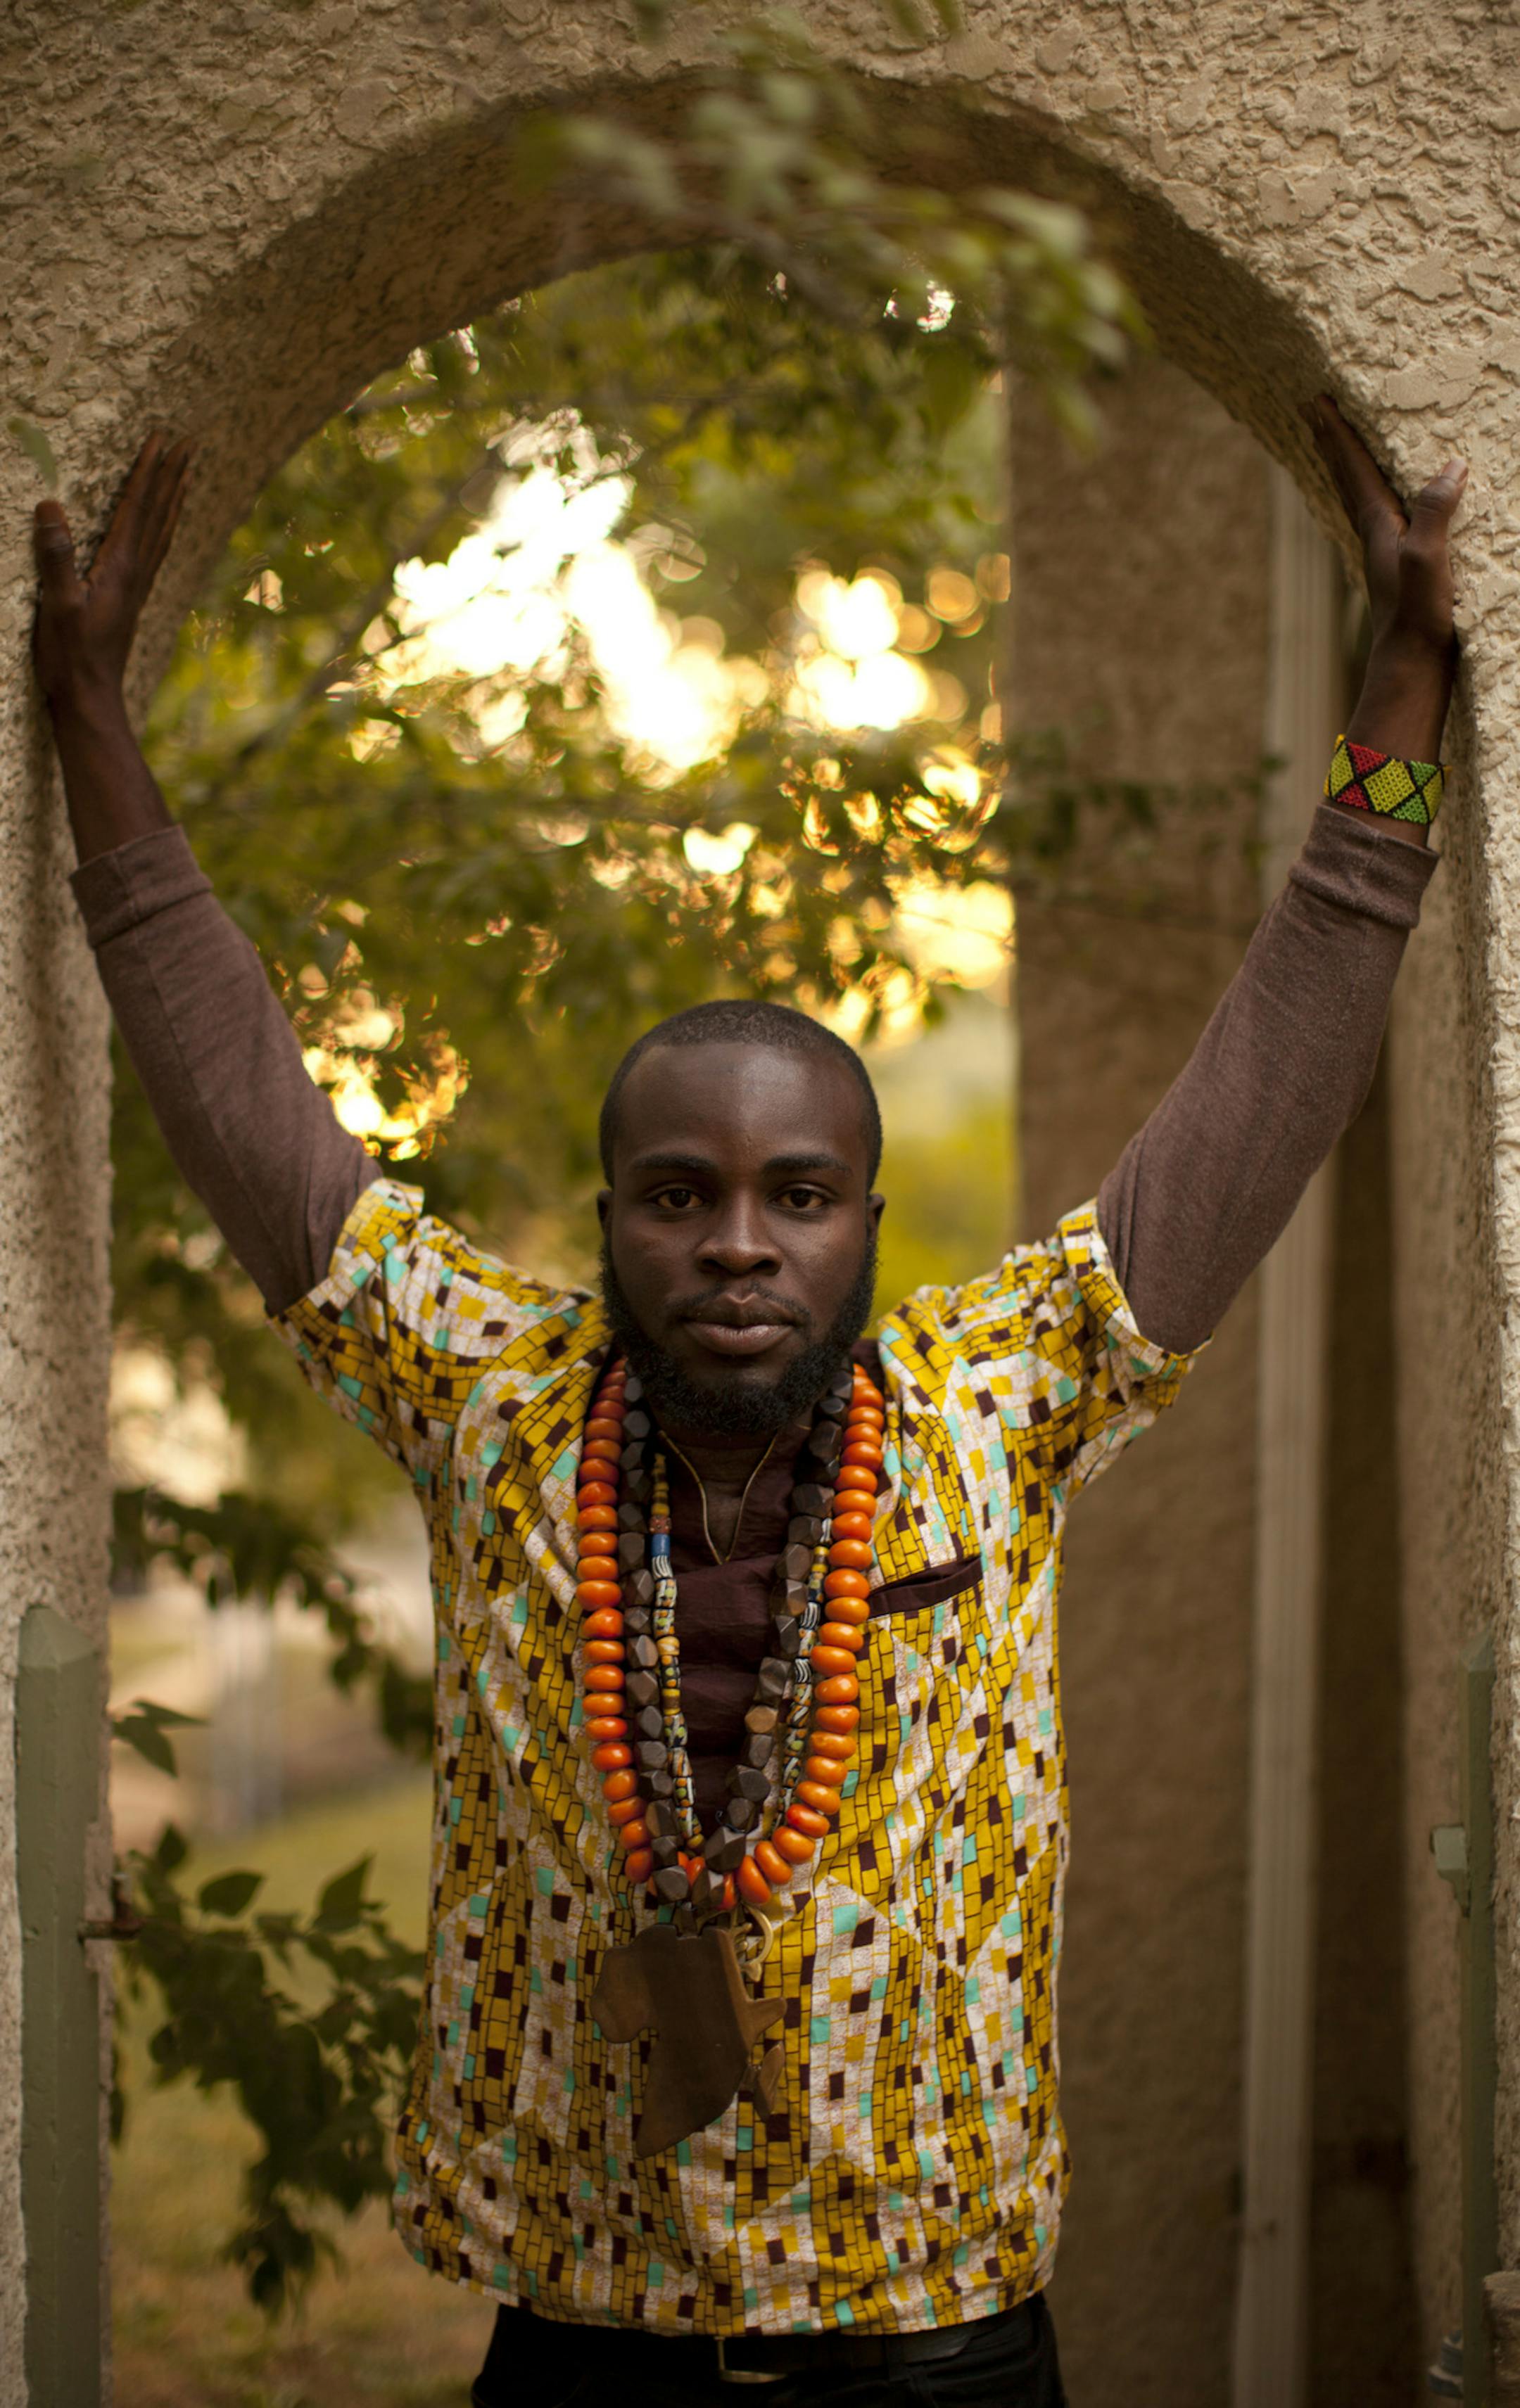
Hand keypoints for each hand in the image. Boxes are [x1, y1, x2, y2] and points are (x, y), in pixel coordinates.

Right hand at [32, 432, 191, 718]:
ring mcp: (137, 585)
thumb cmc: (70, 655)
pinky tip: (165, 525)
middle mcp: (136, 572)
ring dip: (175, 498)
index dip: (149, 470)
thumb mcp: (56, 605)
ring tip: (188, 472)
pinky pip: (155, 550)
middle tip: (192, 443)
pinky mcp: (131, 598)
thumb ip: (56, 557)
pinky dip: (164, 527)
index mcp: (119, 567)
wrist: (91, 698)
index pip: (138, 507)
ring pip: (163, 530)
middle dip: (173, 475)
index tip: (163, 438)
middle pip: (159, 513)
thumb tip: (52, 507)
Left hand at [1303, 395, 1465, 765]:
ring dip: (1346, 466)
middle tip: (1312, 412)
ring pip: (1357, 495)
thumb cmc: (1419, 616)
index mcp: (1378, 525)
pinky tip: (1380, 502)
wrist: (1412, 665)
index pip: (1354, 468)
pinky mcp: (1397, 566)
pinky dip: (1371, 494)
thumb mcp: (1429, 559)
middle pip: (1346, 477)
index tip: (1315, 401)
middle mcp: (1374, 534)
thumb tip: (1450, 467)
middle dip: (1331, 442)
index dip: (1336, 433)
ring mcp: (1383, 551)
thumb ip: (1434, 513)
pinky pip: (1377, 514)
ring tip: (1337, 445)